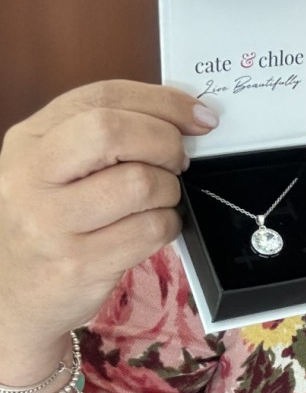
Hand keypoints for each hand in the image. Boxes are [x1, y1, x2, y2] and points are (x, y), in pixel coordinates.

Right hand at [0, 81, 217, 357]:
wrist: (13, 296)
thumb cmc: (53, 220)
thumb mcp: (60, 167)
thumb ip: (110, 133)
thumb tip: (191, 116)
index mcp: (30, 139)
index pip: (103, 96)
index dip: (163, 102)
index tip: (200, 116)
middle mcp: (30, 176)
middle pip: (113, 132)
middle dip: (164, 142)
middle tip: (177, 162)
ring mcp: (49, 222)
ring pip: (140, 182)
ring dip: (169, 190)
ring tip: (159, 200)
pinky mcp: (77, 263)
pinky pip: (150, 229)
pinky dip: (169, 224)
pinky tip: (154, 227)